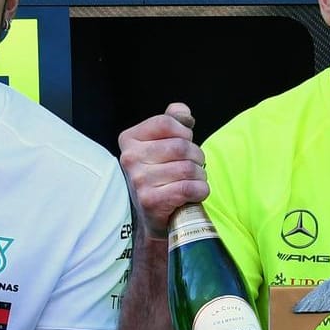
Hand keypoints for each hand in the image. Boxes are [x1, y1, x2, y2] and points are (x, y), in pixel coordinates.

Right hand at [118, 103, 207, 238]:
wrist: (153, 217)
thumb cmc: (161, 176)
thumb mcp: (162, 144)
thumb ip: (172, 121)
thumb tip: (182, 112)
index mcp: (129, 139)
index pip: (167, 122)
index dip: (185, 132)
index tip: (185, 143)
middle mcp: (129, 158)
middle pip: (181, 145)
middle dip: (197, 157)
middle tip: (194, 167)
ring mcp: (138, 180)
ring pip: (188, 168)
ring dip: (200, 176)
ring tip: (193, 181)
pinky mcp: (150, 201)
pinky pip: (189, 188)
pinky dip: (201, 190)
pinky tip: (195, 193)